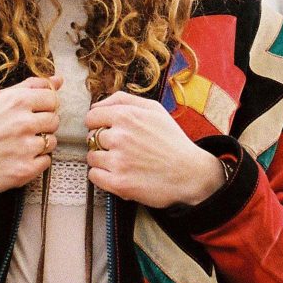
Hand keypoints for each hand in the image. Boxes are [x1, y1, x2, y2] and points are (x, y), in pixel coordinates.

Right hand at [0, 75, 62, 194]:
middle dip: (42, 125)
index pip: (52, 99)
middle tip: (21, 131)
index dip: (43, 107)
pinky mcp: (24, 170)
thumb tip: (58, 80)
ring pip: (52, 142)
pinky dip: (35, 162)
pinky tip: (18, 159)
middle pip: (54, 120)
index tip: (31, 113)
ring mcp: (25, 147)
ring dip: (39, 144)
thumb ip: (30, 87)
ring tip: (17, 146)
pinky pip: (46, 162)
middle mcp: (23, 122)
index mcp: (17, 101)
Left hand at [84, 92, 226, 207]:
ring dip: (102, 160)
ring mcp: (118, 161)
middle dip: (102, 142)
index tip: (107, 131)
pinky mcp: (119, 183)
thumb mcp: (154, 109)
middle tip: (121, 148)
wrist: (191, 173)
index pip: (91, 117)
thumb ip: (124, 100)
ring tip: (122, 162)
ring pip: (91, 157)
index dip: (98, 124)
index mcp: (126, 116)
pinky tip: (118, 173)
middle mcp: (119, 137)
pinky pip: (94, 176)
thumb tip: (98, 105)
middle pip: (91, 138)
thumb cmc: (172, 141)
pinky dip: (102, 176)